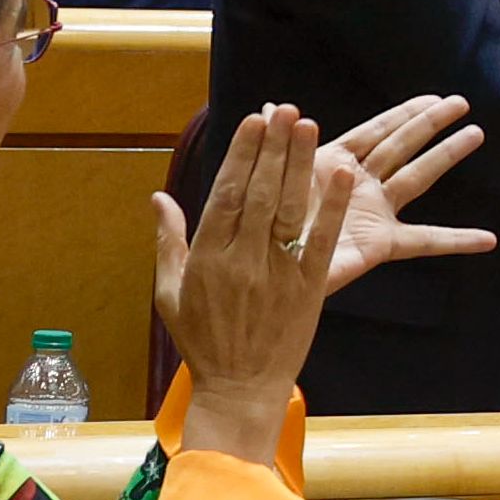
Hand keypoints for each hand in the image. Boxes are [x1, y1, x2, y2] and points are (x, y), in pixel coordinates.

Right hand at [150, 99, 495, 447]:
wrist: (240, 390)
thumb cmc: (203, 342)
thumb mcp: (170, 295)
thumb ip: (169, 243)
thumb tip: (158, 198)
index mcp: (209, 259)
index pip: (226, 196)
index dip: (241, 155)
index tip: (253, 121)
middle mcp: (243, 262)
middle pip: (261, 194)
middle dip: (273, 148)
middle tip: (285, 109)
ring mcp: (278, 275)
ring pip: (290, 211)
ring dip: (301, 165)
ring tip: (309, 125)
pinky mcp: (309, 289)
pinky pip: (321, 242)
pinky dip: (332, 209)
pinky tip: (341, 176)